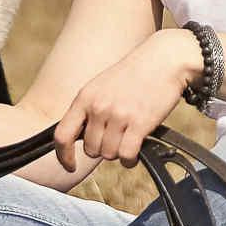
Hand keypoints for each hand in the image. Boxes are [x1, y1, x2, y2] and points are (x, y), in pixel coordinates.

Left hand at [54, 29, 201, 170]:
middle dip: (102, 149)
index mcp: (85, 97)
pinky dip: (130, 159)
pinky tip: (136, 152)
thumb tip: (79, 137)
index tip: (70, 166)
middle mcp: (98, 107)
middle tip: (116, 137)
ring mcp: (118, 116)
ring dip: (118, 152)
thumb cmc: (135, 73)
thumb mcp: (101, 86)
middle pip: (90, 149)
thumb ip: (89, 109)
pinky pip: (127, 155)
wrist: (164, 59)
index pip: (62, 135)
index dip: (63, 156)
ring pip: (109, 154)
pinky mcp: (139, 124)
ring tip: (128, 139)